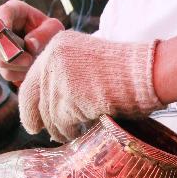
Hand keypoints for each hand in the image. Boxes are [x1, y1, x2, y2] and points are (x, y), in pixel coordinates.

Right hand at [0, 0, 64, 83]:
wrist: (50, 45)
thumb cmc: (50, 31)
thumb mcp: (53, 28)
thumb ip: (44, 33)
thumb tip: (29, 44)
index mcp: (14, 11)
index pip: (2, 13)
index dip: (1, 23)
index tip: (6, 32)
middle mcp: (0, 27)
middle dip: (11, 53)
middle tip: (29, 59)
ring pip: (0, 60)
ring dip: (19, 65)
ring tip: (34, 60)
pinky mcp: (1, 62)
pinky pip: (7, 72)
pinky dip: (20, 73)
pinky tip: (29, 67)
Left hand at [18, 30, 160, 141]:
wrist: (145, 72)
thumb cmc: (125, 70)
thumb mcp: (88, 60)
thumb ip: (66, 73)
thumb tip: (48, 101)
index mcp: (57, 44)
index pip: (33, 76)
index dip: (31, 99)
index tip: (31, 115)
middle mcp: (53, 58)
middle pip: (33, 96)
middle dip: (34, 116)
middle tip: (35, 129)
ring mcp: (60, 78)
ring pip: (49, 113)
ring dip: (58, 127)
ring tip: (69, 133)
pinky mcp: (69, 98)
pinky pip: (62, 123)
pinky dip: (69, 131)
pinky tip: (79, 132)